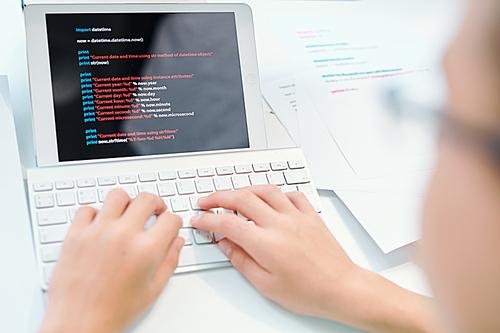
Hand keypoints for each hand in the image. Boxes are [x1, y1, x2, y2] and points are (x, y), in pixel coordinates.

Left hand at [39, 189, 183, 332]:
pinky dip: (96, 214)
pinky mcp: (75, 235)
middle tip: (154, 210)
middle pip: (146, 199)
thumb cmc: (114, 311)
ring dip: (127, 202)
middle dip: (156, 204)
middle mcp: (123, 235)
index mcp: (146, 250)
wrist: (79, 323)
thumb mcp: (153, 290)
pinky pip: (87, 209)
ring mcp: (97, 232)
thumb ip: (169, 261)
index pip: (170, 219)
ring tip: (127, 213)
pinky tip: (101, 224)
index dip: (173, 221)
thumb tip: (176, 242)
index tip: (169, 224)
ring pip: (117, 196)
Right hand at [191, 185, 358, 317]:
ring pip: (265, 190)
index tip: (198, 220)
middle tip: (207, 201)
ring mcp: (297, 216)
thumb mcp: (266, 285)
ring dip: (245, 189)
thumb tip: (226, 245)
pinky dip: (276, 193)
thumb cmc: (309, 292)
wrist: (342, 288)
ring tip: (234, 195)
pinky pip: (291, 194)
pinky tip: (270, 199)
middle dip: (218, 197)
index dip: (208, 220)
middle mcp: (280, 224)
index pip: (227, 223)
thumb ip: (242, 261)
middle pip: (242, 198)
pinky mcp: (311, 215)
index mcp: (266, 243)